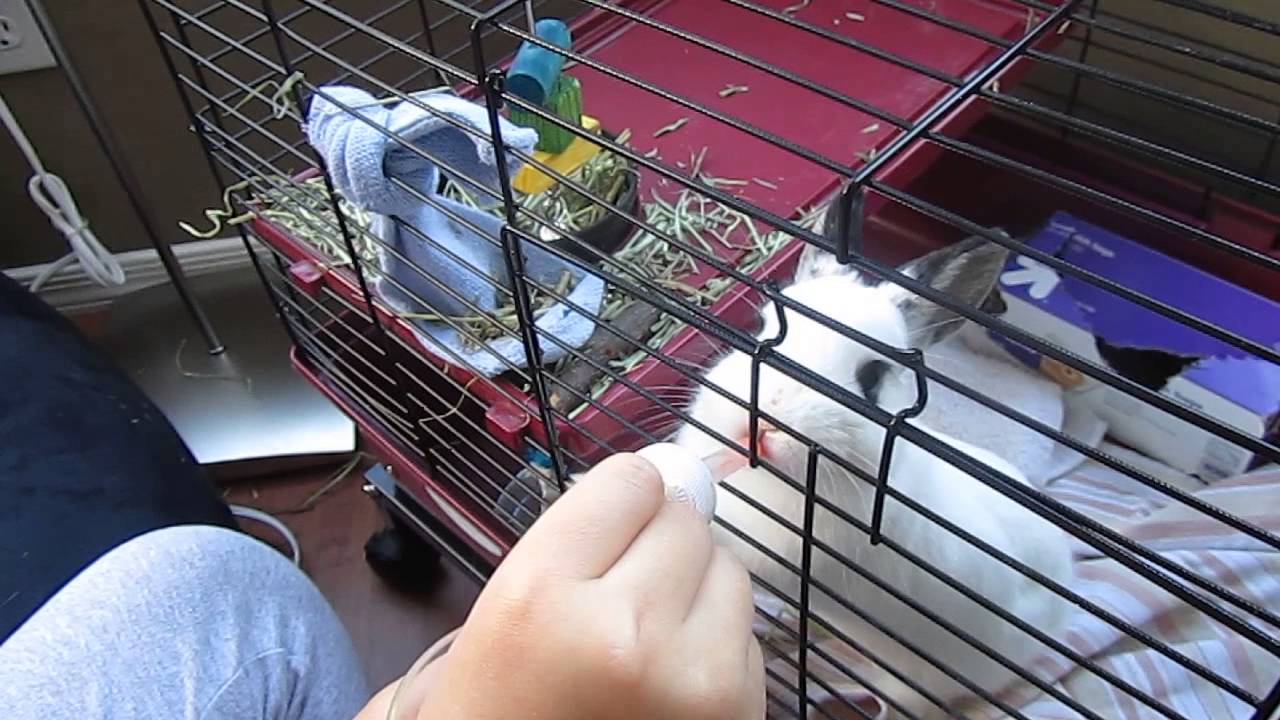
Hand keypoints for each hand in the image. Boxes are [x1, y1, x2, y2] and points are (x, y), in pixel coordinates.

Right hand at [366, 452, 763, 719]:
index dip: (621, 504)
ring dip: (697, 590)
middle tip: (620, 596)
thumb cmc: (508, 702)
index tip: (605, 533)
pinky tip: (672, 681)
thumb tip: (673, 471)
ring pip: (729, 568)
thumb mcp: (510, 603)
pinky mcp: (738, 711)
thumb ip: (584, 533)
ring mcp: (691, 677)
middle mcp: (623, 631)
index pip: (632, 480)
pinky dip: (717, 644)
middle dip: (658, 545)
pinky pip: (748, 633)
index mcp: (542, 595)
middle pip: (685, 520)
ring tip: (648, 640)